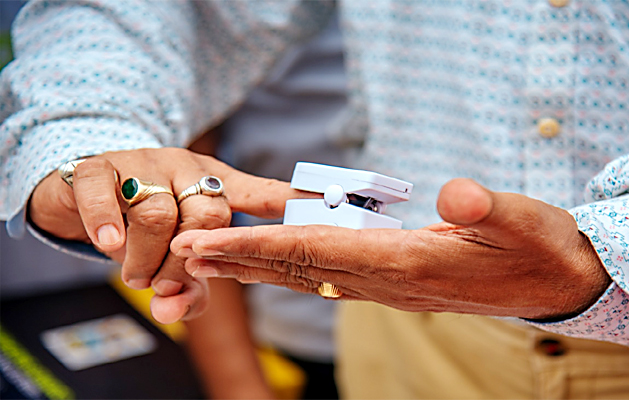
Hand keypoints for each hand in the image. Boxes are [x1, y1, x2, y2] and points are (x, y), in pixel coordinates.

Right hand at [30, 147, 312, 322]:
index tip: (325, 206)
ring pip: (157, 212)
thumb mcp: (175, 248)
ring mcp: (143, 164)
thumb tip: (171, 312)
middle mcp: (185, 168)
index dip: (291, 200)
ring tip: (137, 277)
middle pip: (207, 214)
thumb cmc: (144, 219)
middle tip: (165, 285)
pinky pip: (104, 193)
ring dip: (146, 257)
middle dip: (189, 261)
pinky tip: (109, 244)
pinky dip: (106, 223)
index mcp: (214, 183)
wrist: (84, 183)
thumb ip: (186, 283)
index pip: (259, 193)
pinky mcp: (97, 166)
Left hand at [171, 178, 611, 319]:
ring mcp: (391, 288)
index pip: (318, 253)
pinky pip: (330, 278)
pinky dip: (290, 270)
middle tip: (181, 253)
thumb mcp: (527, 222)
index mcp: (411, 263)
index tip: (208, 244)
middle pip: (299, 270)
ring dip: (257, 270)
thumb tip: (455, 195)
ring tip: (210, 262)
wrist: (559, 285)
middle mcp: (390, 282)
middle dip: (238, 262)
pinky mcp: (398, 284)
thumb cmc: (541, 250)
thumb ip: (488, 211)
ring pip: (309, 278)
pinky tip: (271, 267)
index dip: (258, 248)